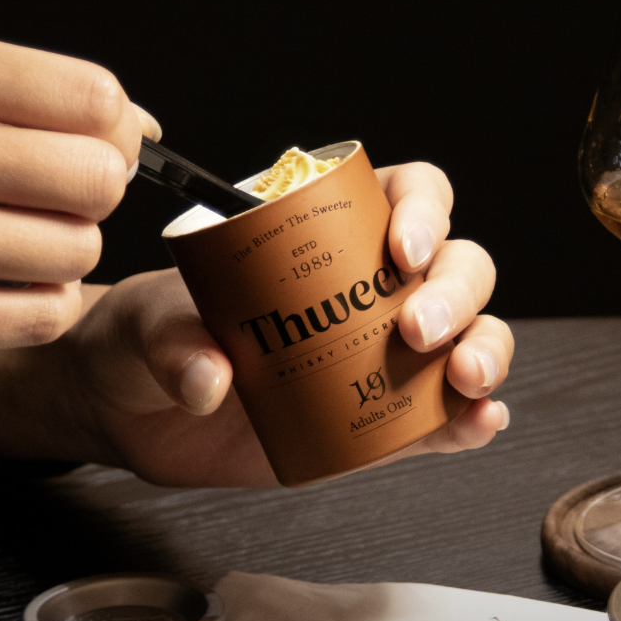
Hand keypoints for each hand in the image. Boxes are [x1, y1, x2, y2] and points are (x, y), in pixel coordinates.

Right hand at [0, 24, 161, 356]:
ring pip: (82, 251)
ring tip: (17, 232)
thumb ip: (39, 92)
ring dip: (68, 246)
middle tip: (53, 191)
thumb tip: (144, 130)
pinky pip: (48, 315)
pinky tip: (7, 278)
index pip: (96, 101)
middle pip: (100, 181)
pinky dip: (45, 300)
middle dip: (93, 188)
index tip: (94, 139)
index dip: (113, 127)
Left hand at [0, 162, 513, 486]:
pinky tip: (477, 424)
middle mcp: (368, 289)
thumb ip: (172, 342)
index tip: (402, 249)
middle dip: (456, 291)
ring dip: (484, 351)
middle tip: (416, 329)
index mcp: (324, 237)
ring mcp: (379, 355)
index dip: (423, 211)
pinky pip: (438, 415)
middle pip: (454, 266)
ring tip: (467, 382)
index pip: (405, 196)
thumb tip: (214, 380)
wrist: (136, 411)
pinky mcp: (376, 419)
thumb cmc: (146, 339)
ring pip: (465, 336)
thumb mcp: (148, 323)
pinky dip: (466, 420)